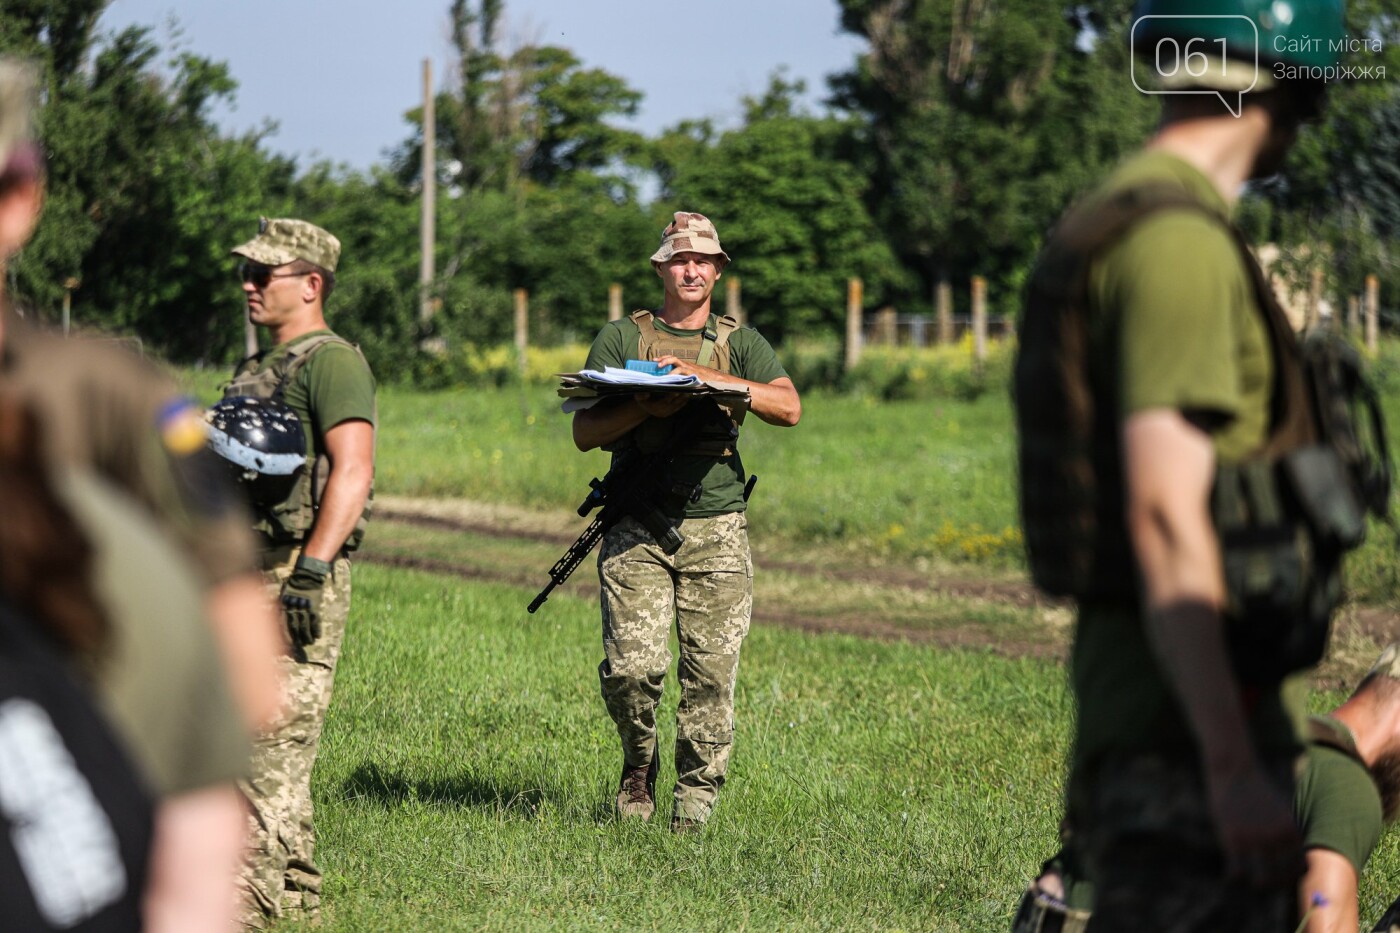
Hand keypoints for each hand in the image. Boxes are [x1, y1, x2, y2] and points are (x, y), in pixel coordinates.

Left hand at [280, 565, 325, 648]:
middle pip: (294, 626)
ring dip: (307, 636)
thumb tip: (273, 616)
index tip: (285, 644)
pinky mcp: (315, 606)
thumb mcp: (283, 594)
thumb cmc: (293, 584)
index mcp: (285, 605)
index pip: (284, 623)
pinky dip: (316, 629)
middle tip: (297, 647)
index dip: (284, 634)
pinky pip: (316, 620)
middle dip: (296, 638)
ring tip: (308, 643)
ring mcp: (305, 607)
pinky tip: (317, 636)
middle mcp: (294, 607)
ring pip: (305, 625)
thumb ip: (280, 606)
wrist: (307, 575)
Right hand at [635, 392, 687, 418]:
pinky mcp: (670, 413)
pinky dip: (683, 402)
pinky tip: (687, 396)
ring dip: (684, 399)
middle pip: (673, 404)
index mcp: (655, 408)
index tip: (677, 391)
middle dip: (681, 397)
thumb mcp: (639, 397)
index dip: (671, 396)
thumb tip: (646, 394)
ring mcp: (666, 413)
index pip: (664, 402)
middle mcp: (662, 412)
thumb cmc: (642, 400)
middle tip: (687, 390)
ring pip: (677, 406)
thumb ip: (641, 395)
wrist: (645, 407)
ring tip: (690, 392)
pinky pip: (678, 407)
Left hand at [653, 354, 721, 382]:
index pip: (673, 359)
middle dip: (663, 359)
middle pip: (673, 358)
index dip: (664, 359)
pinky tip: (669, 376)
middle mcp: (686, 365)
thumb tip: (673, 383)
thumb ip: (683, 379)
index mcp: (686, 366)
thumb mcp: (692, 378)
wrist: (716, 380)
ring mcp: (689, 368)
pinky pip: (681, 370)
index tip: (655, 360)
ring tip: (659, 366)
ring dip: (666, 362)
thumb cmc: (704, 380)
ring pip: (676, 361)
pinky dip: (674, 372)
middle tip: (654, 361)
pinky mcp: (692, 372)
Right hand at [1206, 763, 1303, 887]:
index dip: (1292, 876)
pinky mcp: (1233, 839)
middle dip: (1275, 884)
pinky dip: (1234, 878)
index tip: (1282, 876)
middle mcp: (1277, 839)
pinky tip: (1230, 875)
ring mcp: (1255, 840)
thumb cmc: (1256, 787)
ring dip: (1256, 884)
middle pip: (1282, 877)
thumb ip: (1286, 831)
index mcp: (1292, 831)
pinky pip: (1237, 872)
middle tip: (1264, 882)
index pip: (1301, 868)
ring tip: (1249, 880)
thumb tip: (1288, 851)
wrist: (1234, 768)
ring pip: (1262, 880)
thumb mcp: (1280, 808)